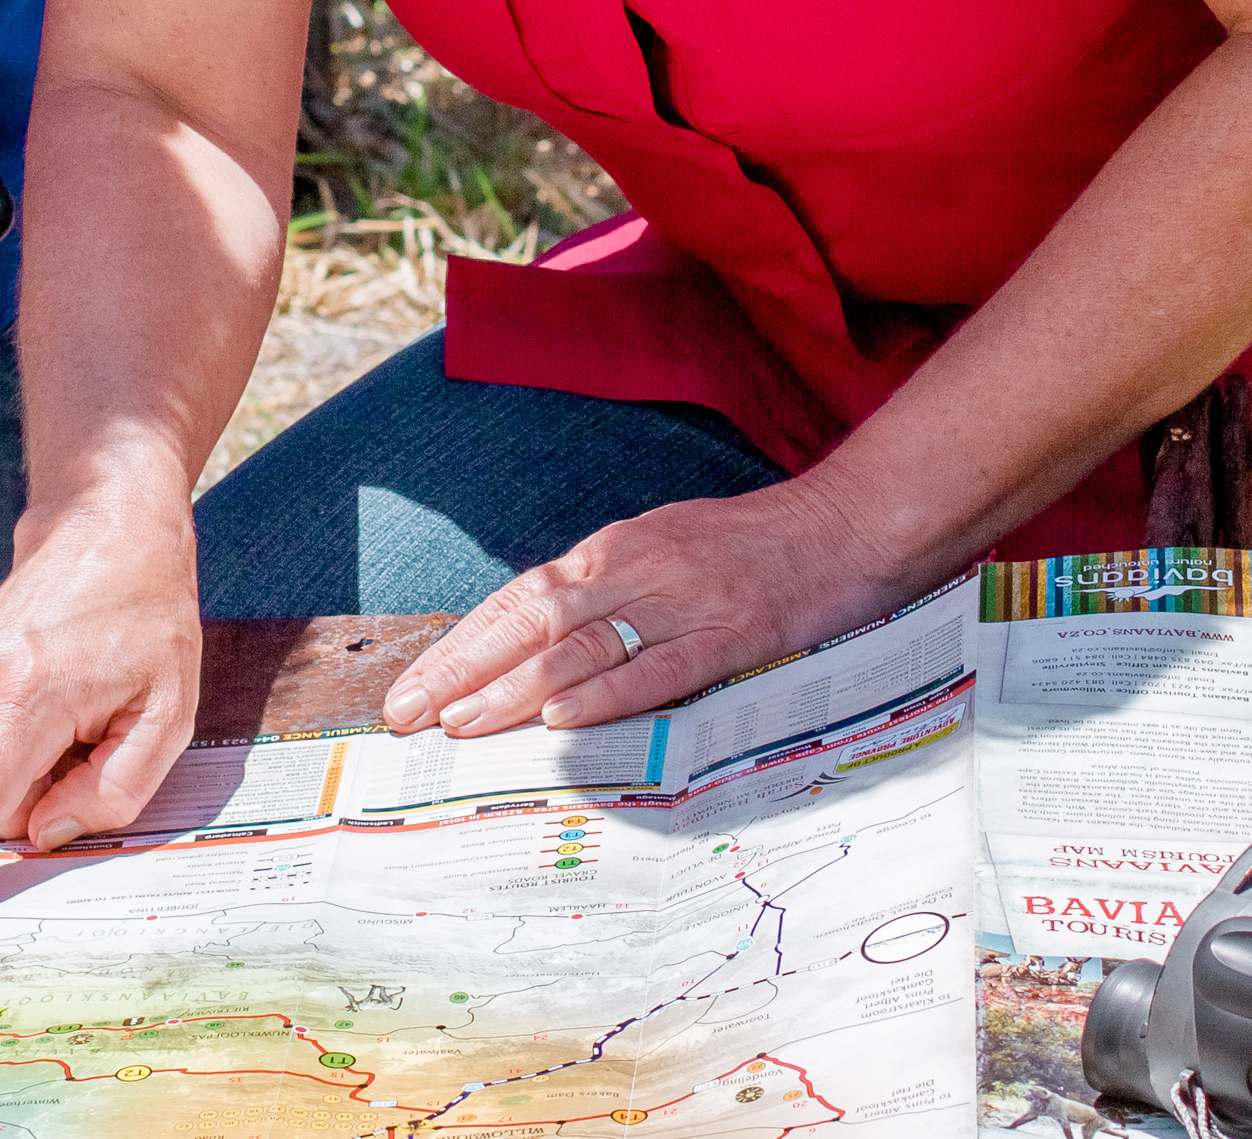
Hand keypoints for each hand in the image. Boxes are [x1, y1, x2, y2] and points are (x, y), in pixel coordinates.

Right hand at [0, 489, 205, 927]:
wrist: (105, 526)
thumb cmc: (149, 621)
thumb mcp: (170, 710)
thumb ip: (117, 786)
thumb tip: (45, 833)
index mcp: (31, 695)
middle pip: (0, 802)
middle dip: (48, 789)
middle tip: (97, 724)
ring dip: (35, 757)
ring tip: (75, 692)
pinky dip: (17, 735)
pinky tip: (51, 683)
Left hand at [378, 480, 900, 738]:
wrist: (845, 525)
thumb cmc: (752, 545)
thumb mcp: (662, 550)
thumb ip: (604, 593)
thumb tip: (537, 643)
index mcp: (612, 550)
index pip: (515, 600)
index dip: (458, 646)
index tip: (409, 688)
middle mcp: (633, 570)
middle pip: (527, 622)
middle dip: (460, 671)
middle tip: (406, 715)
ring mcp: (680, 603)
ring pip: (578, 648)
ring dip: (513, 690)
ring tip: (461, 725)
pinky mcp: (728, 635)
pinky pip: (658, 670)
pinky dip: (606, 696)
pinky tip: (562, 722)